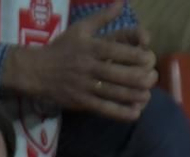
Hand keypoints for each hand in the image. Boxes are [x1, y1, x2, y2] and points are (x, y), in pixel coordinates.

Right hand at [1, 4, 156, 122]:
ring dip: (136, 96)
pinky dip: (122, 112)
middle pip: (120, 74)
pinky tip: (135, 112)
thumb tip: (121, 3)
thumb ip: (102, 18)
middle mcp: (89, 66)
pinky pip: (105, 109)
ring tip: (148, 95)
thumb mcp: (80, 29)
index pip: (118, 52)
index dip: (138, 56)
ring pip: (115, 93)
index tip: (150, 58)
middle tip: (153, 78)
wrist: (36, 70)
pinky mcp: (82, 102)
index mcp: (90, 47)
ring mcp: (85, 85)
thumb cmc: (63, 48)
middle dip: (142, 78)